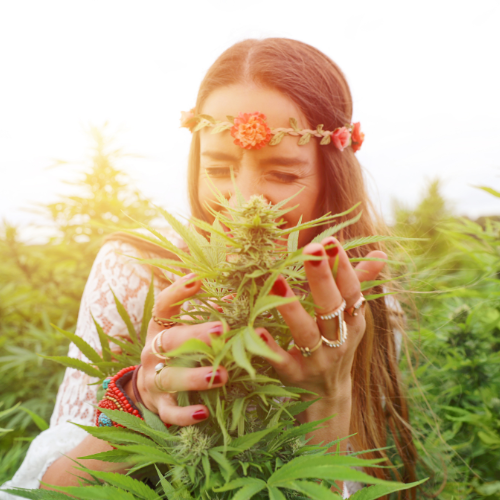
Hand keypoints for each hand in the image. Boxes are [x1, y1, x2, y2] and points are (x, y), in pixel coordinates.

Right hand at [135, 273, 228, 425]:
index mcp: (160, 330)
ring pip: (169, 378)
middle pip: (170, 341)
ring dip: (194, 377)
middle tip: (222, 329)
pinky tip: (204, 413)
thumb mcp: (185, 334)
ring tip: (221, 376)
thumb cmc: (176, 355)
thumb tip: (237, 296)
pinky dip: (185, 415)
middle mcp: (153, 353)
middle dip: (196, 335)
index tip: (197, 279)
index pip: (163, 307)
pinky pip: (169, 413)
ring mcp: (153, 381)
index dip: (178, 292)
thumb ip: (208, 316)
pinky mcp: (159, 407)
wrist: (147, 392)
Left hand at [255, 236, 386, 400]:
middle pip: (331, 307)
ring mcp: (317, 360)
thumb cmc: (336, 345)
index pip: (351, 290)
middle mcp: (339, 340)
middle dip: (322, 278)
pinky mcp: (295, 377)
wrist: (326, 397)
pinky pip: (283, 362)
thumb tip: (381, 253)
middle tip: (311, 250)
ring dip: (292, 308)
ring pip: (306, 333)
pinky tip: (257, 329)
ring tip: (276, 282)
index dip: (342, 266)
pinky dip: (271, 348)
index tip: (330, 242)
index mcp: (353, 321)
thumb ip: (360, 283)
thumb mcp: (351, 318)